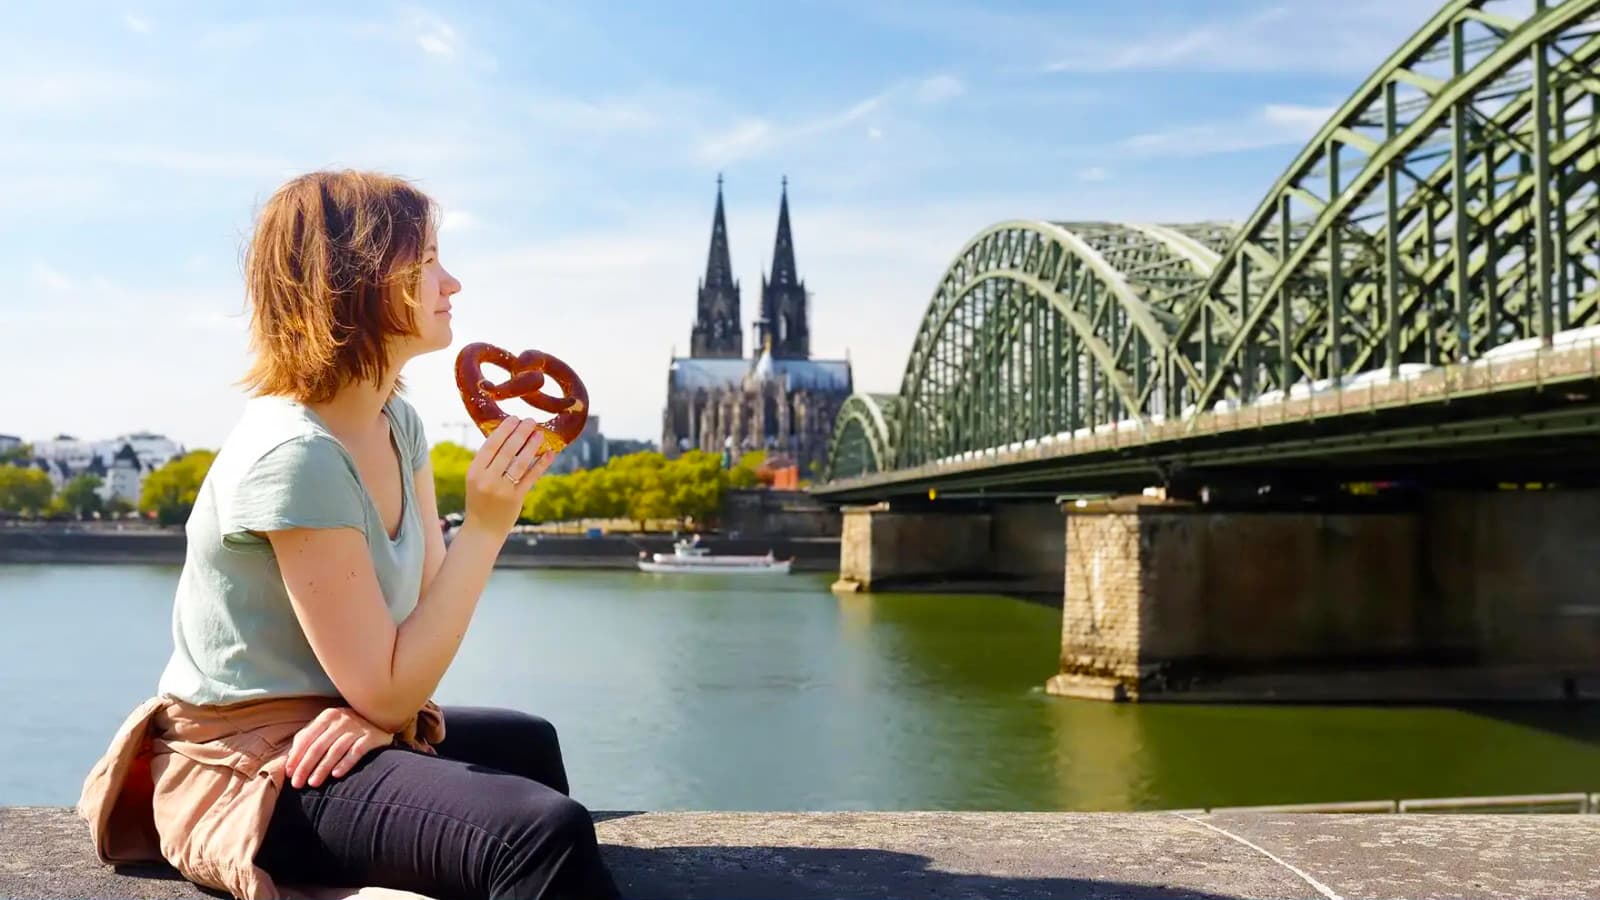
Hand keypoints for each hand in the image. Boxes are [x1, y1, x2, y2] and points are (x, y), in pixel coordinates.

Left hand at [284, 707, 393, 788]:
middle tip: (298, 784)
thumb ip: (310, 737)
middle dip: (306, 766)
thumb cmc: (349, 728)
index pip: (307, 738)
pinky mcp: (372, 736)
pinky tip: (336, 775)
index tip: (289, 773)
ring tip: (313, 783)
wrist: (381, 722)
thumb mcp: (329, 727)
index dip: (296, 756)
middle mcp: (342, 719)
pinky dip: (346, 763)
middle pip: (319, 746)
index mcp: (328, 716)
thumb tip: (290, 757)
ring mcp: (358, 727)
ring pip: (335, 750)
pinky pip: (356, 751)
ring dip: (322, 768)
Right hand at [463, 416, 555, 534]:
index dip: (504, 430)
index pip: (490, 445)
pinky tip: (549, 453)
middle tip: (530, 421)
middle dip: (520, 433)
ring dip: (532, 446)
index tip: (514, 418)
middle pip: (507, 451)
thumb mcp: (476, 478)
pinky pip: (531, 477)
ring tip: (539, 433)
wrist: (482, 529)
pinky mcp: (516, 499)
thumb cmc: (480, 500)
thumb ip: (488, 461)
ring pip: (520, 463)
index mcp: (474, 472)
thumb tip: (508, 435)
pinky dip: (541, 464)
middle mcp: (487, 480)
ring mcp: (503, 490)